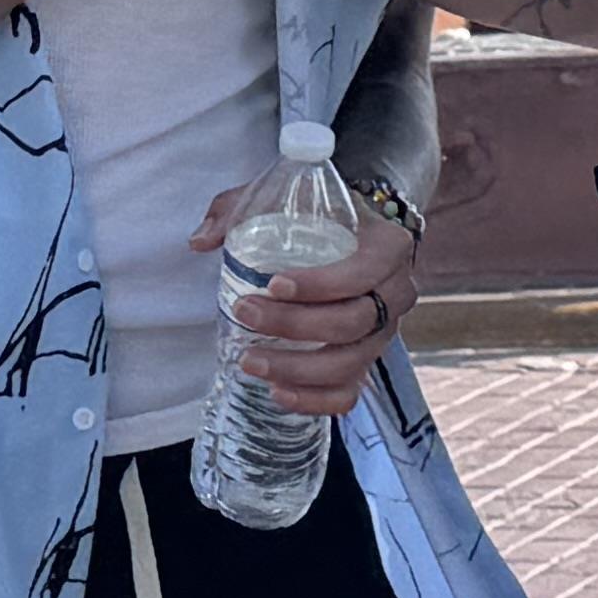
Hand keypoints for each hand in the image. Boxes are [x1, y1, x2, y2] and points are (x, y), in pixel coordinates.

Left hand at [203, 183, 422, 418]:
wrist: (358, 233)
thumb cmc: (321, 214)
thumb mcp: (282, 197)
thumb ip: (239, 211)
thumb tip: (200, 241)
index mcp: (388, 248)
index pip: (361, 273)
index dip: (319, 285)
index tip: (272, 285)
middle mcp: (396, 294)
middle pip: (353, 322)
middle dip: (295, 325)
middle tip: (246, 314)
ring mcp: (384, 332)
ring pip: (350, 363)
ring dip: (298, 369)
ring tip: (249, 361)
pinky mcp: (368, 360)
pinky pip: (349, 392)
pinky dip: (315, 400)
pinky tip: (276, 391)